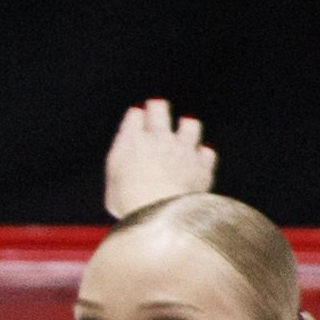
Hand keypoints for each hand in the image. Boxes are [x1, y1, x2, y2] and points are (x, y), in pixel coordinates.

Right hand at [102, 98, 215, 216]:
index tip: (136, 116)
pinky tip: (198, 159)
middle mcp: (160, 139)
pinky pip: (207, 153)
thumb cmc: (130, 202)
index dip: (136, 115)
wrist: (160, 213)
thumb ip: (121, 163)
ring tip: (184, 129)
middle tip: (156, 105)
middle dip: (157, 107)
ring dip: (186, 126)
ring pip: (190, 125)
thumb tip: (127, 150)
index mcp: (132, 141)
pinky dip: (202, 154)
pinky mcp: (202, 165)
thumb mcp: (112, 184)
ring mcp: (183, 150)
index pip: (135, 115)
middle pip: (160, 110)